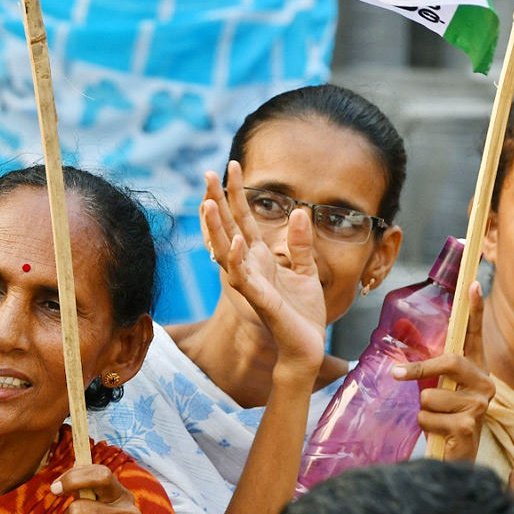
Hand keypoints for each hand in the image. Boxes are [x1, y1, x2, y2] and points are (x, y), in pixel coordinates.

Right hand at [200, 161, 325, 369]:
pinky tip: (236, 241)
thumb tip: (300, 211)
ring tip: (208, 203)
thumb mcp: (306, 271)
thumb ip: (301, 243)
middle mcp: (250, 267)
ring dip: (217, 228)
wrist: (305, 348)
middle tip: (207, 173)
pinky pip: (245, 277)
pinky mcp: (260, 300)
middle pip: (229, 228)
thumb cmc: (303, 314)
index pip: (244, 219)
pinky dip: (239, 259)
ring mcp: (251, 283)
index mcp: (260, 258)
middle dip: (218, 201)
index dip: (237, 193)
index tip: (233, 165)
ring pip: (227, 251)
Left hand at [395, 282, 492, 460]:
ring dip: (422, 408)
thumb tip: (401, 326)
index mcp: (476, 370)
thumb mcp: (434, 386)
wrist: (459, 454)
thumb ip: (424, 363)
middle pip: (450, 362)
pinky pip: (427, 417)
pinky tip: (439, 432)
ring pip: (430, 395)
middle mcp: (484, 384)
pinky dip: (424, 425)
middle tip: (398, 374)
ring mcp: (480, 405)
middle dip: (420, 370)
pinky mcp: (469, 426)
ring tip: (435, 418)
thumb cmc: (445, 416)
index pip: (475, 335)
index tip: (473, 284)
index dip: (475, 310)